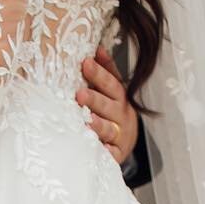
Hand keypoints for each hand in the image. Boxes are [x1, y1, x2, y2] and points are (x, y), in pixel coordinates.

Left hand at [77, 47, 137, 165]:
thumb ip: (106, 71)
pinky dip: (105, 153)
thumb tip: (97, 48)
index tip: (85, 63)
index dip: (99, 73)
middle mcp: (122, 115)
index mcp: (120, 97)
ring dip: (98, 125)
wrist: (124, 142)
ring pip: (109, 130)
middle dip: (94, 100)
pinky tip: (98, 150)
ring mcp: (120, 136)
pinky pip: (111, 155)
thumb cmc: (113, 112)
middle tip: (79, 95)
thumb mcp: (112, 91)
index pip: (111, 83)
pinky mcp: (117, 155)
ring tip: (87, 122)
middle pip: (108, 106)